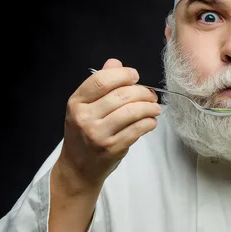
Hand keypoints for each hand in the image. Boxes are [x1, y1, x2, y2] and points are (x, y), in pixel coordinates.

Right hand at [57, 58, 160, 191]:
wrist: (78, 168)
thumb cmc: (83, 134)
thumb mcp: (84, 107)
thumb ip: (99, 83)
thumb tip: (115, 63)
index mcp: (76, 103)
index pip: (101, 80)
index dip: (122, 74)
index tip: (134, 76)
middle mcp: (85, 117)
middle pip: (121, 95)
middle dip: (142, 92)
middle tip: (150, 95)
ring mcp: (98, 134)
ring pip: (132, 111)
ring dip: (149, 107)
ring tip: (154, 107)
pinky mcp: (112, 148)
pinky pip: (137, 129)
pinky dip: (149, 122)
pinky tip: (151, 121)